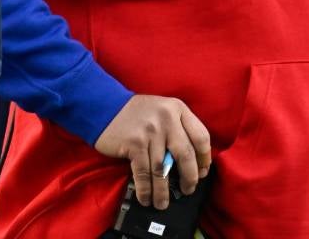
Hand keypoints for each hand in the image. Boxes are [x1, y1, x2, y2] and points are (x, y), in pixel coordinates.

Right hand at [94, 94, 211, 209]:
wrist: (104, 106)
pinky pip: (144, 172)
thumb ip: (178, 127)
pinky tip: (146, 198)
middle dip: (189, 177)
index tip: (203, 172)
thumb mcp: (163, 110)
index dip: (204, 158)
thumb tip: (191, 160)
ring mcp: (151, 131)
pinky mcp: (135, 143)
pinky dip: (146, 189)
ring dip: (163, 191)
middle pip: (186, 154)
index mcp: (178, 109)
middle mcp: (168, 118)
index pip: (201, 136)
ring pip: (163, 168)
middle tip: (188, 189)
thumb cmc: (137, 112)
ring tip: (163, 203)